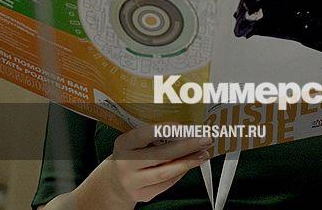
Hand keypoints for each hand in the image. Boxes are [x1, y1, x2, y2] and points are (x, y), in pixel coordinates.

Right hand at [98, 124, 213, 204]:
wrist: (116, 181)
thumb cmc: (132, 155)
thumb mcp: (135, 141)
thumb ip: (154, 134)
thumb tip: (186, 128)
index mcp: (124, 144)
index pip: (145, 135)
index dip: (166, 130)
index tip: (186, 126)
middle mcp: (125, 163)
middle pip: (161, 155)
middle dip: (187, 146)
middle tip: (205, 139)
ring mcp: (133, 181)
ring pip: (166, 172)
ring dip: (188, 162)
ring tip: (203, 153)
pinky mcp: (142, 194)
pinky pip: (166, 183)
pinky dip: (181, 173)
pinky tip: (191, 164)